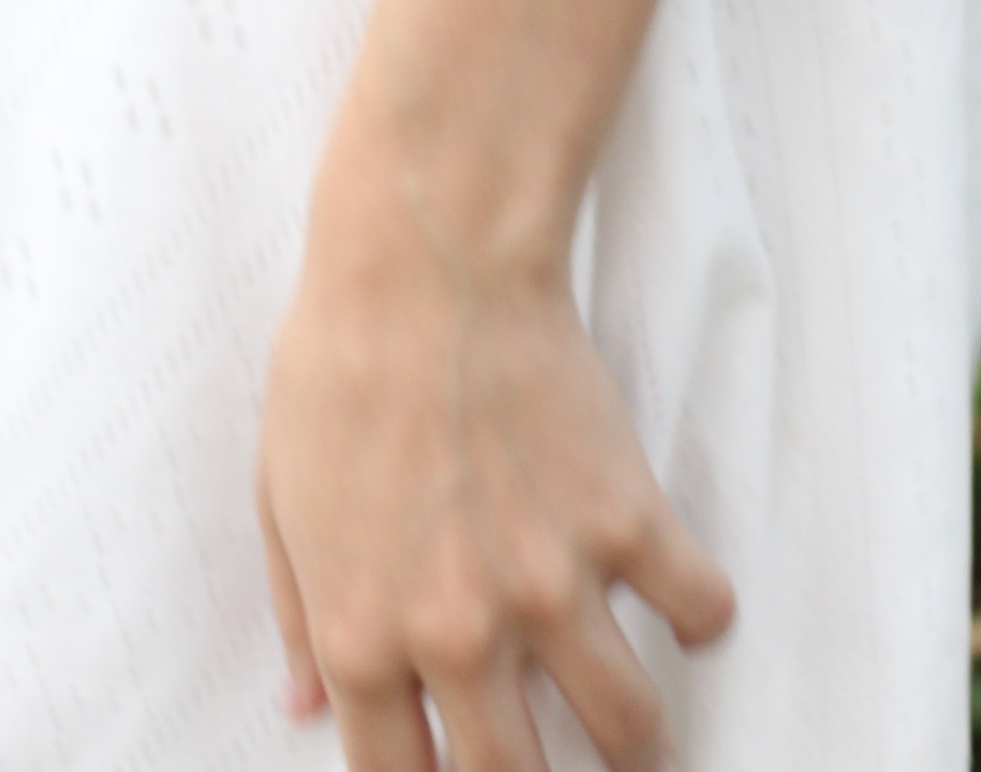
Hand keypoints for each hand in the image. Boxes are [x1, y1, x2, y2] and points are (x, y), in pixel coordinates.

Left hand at [255, 87, 733, 771]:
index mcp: (365, 637)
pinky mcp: (624, 518)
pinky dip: (699, 616)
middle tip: (563, 765)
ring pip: (629, 729)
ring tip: (639, 735)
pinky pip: (697, 610)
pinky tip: (680, 595)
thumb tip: (308, 709)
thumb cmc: (338, 361)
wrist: (424, 260)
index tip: (457, 770)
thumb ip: (298, 618)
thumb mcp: (280, 498)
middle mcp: (460, 636)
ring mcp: (551, 584)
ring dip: (639, 745)